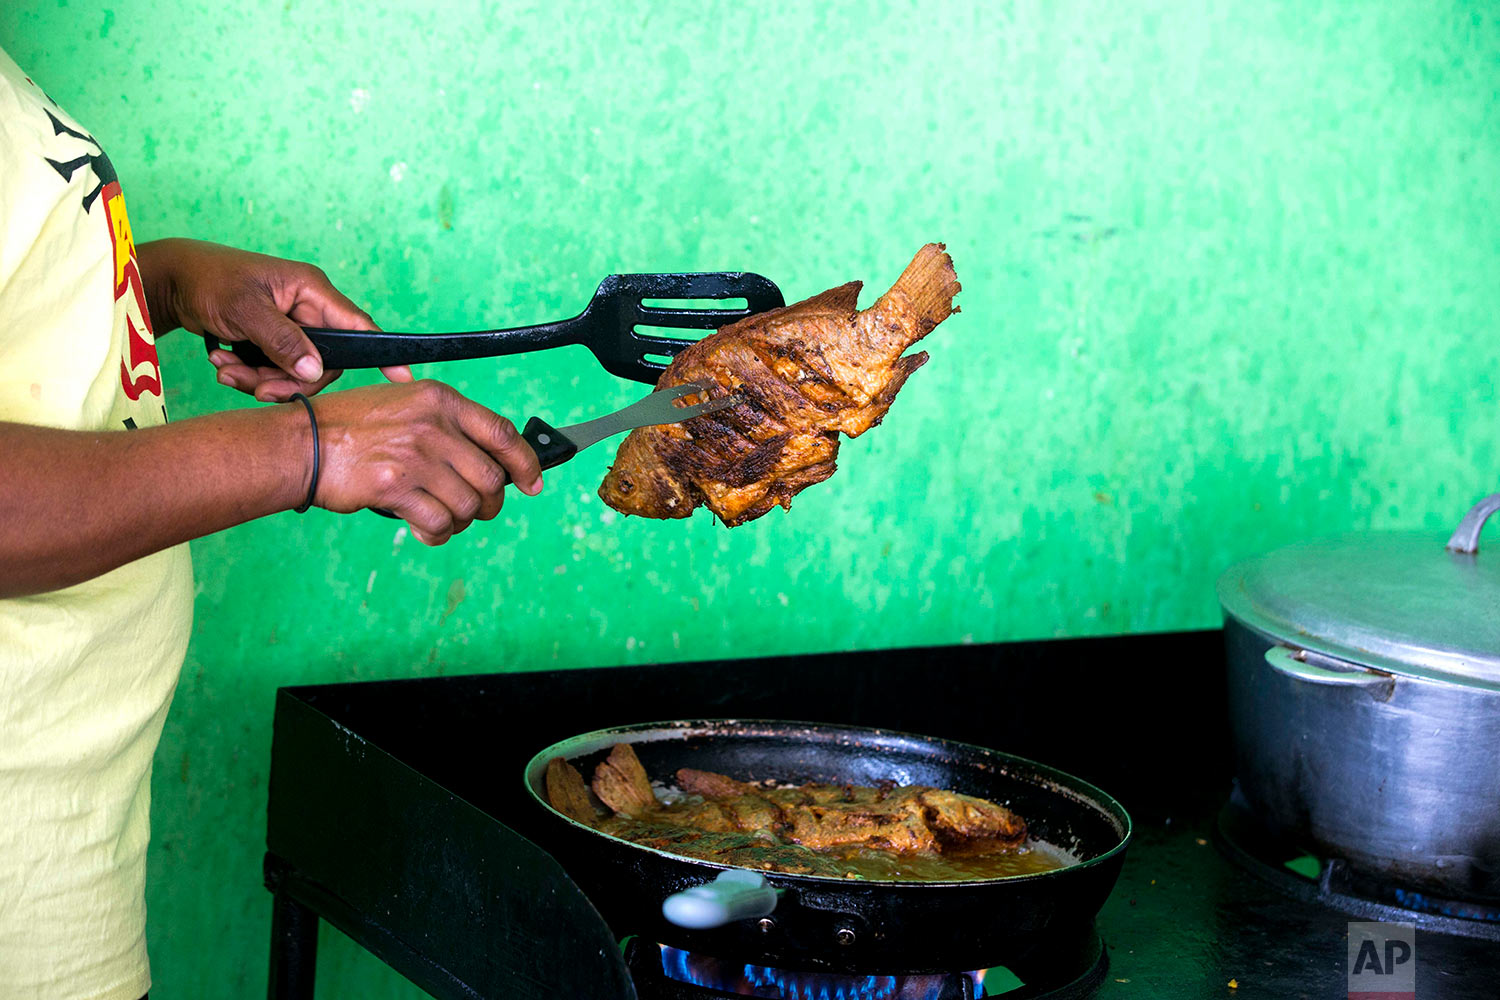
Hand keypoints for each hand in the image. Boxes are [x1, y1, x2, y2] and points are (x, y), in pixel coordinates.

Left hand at [138, 238, 411, 400]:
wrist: (171, 282)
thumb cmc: (207, 281)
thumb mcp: (244, 311)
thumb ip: (282, 341)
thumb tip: (316, 370)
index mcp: (311, 291)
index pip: (358, 326)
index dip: (381, 353)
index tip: (403, 377)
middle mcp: (307, 309)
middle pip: (322, 361)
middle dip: (285, 379)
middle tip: (252, 386)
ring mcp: (291, 326)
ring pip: (296, 370)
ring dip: (260, 379)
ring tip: (225, 370)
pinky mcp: (273, 340)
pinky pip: (275, 370)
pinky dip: (250, 374)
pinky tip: (223, 364)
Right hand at [307, 379, 542, 544]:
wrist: (301, 444)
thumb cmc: (350, 427)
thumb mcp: (404, 404)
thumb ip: (447, 425)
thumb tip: (490, 460)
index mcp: (440, 400)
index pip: (503, 433)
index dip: (526, 464)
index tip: (533, 483)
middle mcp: (433, 425)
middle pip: (491, 478)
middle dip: (491, 503)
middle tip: (479, 510)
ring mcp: (416, 457)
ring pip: (468, 505)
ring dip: (462, 520)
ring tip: (445, 519)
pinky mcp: (396, 488)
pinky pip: (438, 523)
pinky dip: (439, 535)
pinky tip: (429, 531)